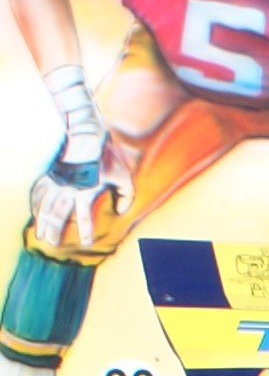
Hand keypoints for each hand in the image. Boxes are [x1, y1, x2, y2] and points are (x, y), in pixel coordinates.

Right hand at [27, 135, 124, 253]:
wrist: (85, 132)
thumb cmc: (107, 155)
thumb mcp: (124, 176)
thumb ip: (126, 196)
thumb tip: (120, 211)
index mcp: (87, 190)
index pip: (84, 215)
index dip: (85, 230)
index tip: (85, 243)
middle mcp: (69, 187)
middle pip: (58, 212)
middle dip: (54, 229)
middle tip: (52, 243)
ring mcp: (57, 179)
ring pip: (46, 203)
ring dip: (43, 220)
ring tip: (40, 234)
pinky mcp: (51, 173)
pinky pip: (39, 190)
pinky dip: (36, 202)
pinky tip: (35, 213)